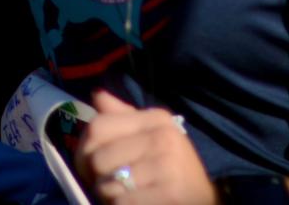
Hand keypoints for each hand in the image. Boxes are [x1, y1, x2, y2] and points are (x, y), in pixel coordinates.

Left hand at [74, 89, 215, 204]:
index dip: (84, 151)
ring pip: (107, 186)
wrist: (204, 201)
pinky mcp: (171, 193)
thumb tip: (98, 95)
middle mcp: (163, 137)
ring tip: (128, 196)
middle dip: (98, 180)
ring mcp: (168, 165)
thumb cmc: (169, 170)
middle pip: (98, 159)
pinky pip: (121, 204)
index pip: (97, 127)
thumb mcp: (149, 138)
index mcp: (156, 118)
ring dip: (109, 198)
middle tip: (114, 187)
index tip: (92, 167)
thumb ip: (122, 118)